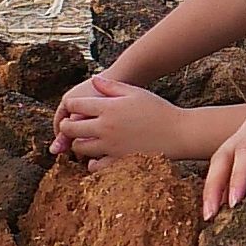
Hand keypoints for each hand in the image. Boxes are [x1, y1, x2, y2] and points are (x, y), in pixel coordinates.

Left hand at [51, 71, 186, 160]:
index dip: (71, 105)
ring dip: (78, 144)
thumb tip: (93, 79)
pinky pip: (95, 166)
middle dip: (67, 126)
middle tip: (70, 126)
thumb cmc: (158, 109)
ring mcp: (111, 146)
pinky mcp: (118, 161)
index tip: (73, 107)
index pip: (75, 105)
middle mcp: (106, 127)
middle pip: (71, 128)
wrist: (178, 133)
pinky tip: (97, 156)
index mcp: (108, 108)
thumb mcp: (135, 92)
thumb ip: (112, 86)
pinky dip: (92, 162)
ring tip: (85, 140)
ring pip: (80, 148)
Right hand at [198, 77, 245, 217]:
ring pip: (220, 156)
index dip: (239, 175)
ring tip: (208, 214)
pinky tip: (219, 202)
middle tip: (209, 215)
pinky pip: (227, 158)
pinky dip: (219, 178)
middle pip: (223, 154)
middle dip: (214, 184)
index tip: (234, 202)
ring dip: (212, 184)